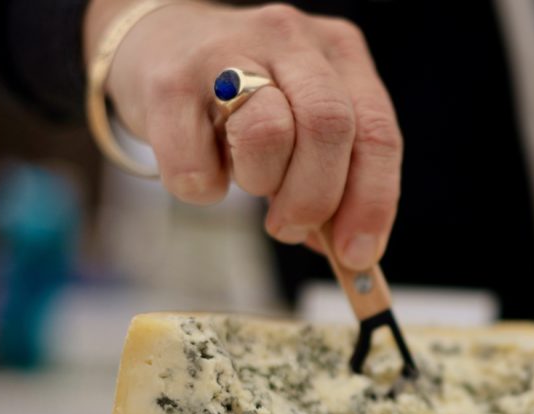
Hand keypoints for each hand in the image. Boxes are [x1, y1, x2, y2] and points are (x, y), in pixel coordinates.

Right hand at [84, 0, 402, 270]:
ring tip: (247, 178)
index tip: (357, 254)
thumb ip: (336, 178)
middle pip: (328, 126)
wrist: (156, 50)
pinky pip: (196, 164)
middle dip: (315, 197)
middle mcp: (290, 39)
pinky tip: (203, 168)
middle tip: (291, 226)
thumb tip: (349, 251)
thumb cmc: (245, 102)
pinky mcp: (168, 81)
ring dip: (259, 182)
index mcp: (340, 53)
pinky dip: (203, 188)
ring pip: (267, 134)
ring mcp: (226, 51)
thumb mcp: (304, 125)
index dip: (372, 203)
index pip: (377, 133)